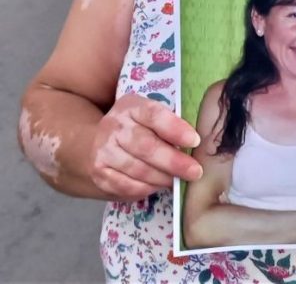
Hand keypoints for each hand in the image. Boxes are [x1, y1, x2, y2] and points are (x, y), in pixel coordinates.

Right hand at [88, 93, 202, 200]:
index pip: (153, 114)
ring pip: (138, 169)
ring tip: (178, 181)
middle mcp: (114, 126)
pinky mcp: (100, 173)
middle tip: (194, 171)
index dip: (175, 128)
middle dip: (173, 161)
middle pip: (146, 145)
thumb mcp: (150, 118)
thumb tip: (196, 145)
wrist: (98, 143)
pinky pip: (127, 185)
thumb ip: (169, 125)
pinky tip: (159, 186)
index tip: (195, 141)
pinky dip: (147, 188)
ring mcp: (103, 150)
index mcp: (131, 106)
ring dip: (162, 178)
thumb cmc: (137, 129)